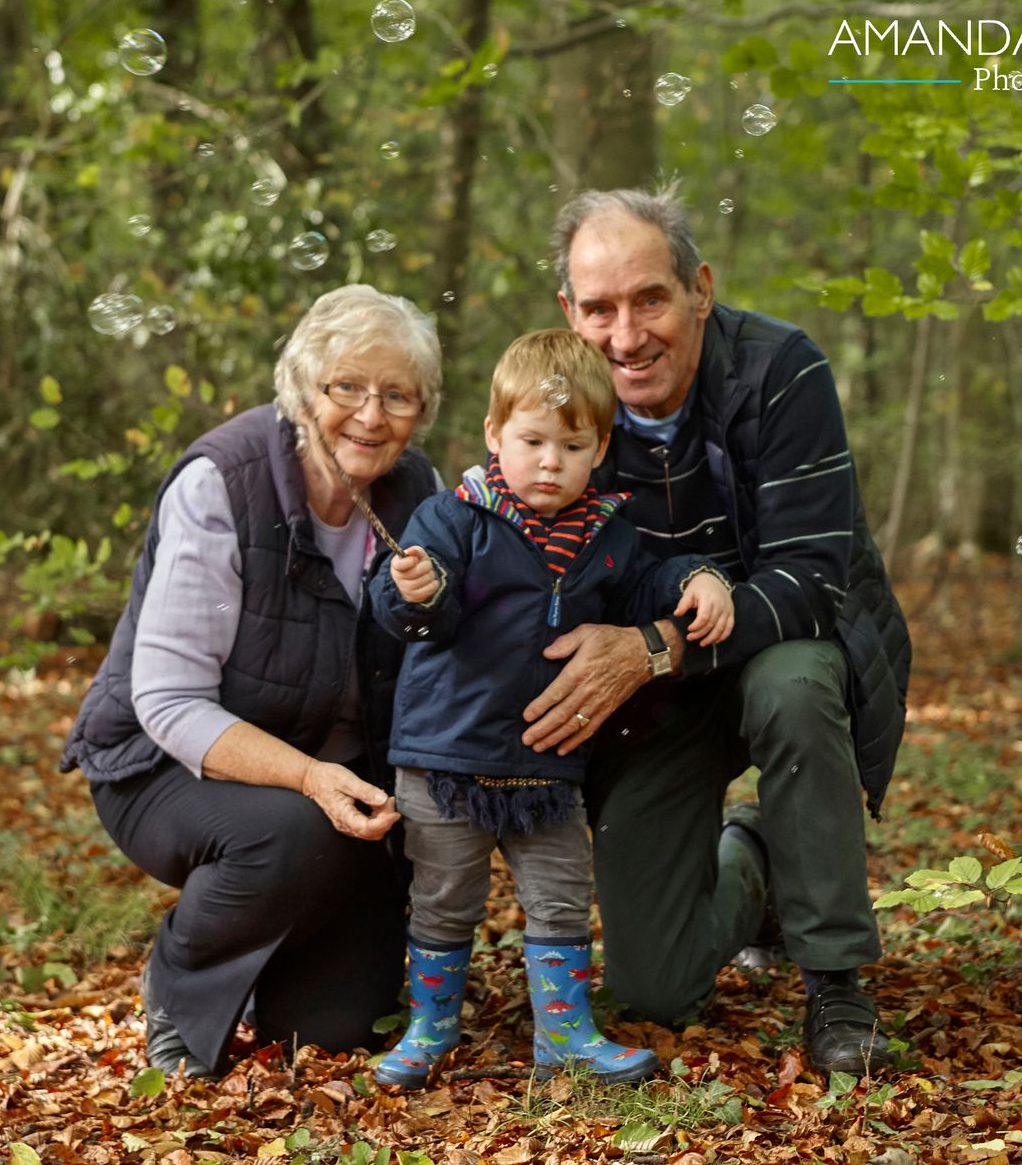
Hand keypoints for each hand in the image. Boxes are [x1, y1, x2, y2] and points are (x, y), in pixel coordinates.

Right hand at [301, 761, 400, 839]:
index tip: (394, 813)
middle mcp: (345, 825)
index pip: (367, 828)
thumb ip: (365, 790)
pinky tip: (379, 804)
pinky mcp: (350, 822)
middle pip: (372, 833)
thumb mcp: (347, 780)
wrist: (312, 779)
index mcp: (343, 815)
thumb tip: (382, 799)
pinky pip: (367, 826)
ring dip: (382, 819)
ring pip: (371, 832)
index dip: (384, 822)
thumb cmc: (326, 778)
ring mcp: (347, 825)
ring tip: (384, 800)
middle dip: (385, 819)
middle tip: (389, 800)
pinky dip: (377, 818)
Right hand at [390, 545, 438, 603]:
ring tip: (427, 573)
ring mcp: (406, 589)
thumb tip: (412, 550)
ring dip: (431, 574)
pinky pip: (431, 588)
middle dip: (426, 565)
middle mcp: (398, 579)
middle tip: (426, 565)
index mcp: (396, 566)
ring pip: (426, 579)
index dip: (410, 561)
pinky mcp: (415, 597)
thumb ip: (415, 550)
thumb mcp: (415, 555)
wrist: (413, 581)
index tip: (415, 559)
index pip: (401, 564)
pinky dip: (434, 583)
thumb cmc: (414, 565)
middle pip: (417, 571)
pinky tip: (431, 581)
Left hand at [521, 624, 650, 755]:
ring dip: (555, 738)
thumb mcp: (587, 632)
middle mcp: (587, 691)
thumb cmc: (612, 641)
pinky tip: (563, 748)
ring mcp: (598, 703)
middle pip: (561, 714)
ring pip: (573, 725)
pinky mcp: (607, 710)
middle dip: (542, 729)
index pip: (555, 693)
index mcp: (579, 671)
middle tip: (526, 740)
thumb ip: (565, 642)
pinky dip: (576, 741)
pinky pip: (590, 729)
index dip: (540, 706)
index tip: (526, 716)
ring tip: (539, 747)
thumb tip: (547, 653)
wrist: (642, 654)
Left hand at [674, 572, 733, 645]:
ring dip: (712, 638)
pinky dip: (723, 636)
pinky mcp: (731, 613)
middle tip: (690, 638)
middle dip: (700, 633)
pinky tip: (714, 641)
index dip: (697, 626)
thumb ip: (683, 604)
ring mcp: (727, 609)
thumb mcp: (689, 593)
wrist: (713, 580)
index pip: (704, 616)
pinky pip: (729, 627)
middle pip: (711, 624)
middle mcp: (720, 605)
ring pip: (721, 628)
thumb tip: (677, 614)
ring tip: (702, 643)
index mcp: (709, 599)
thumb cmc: (698, 588)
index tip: (688, 629)